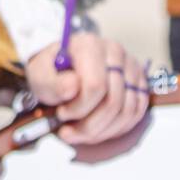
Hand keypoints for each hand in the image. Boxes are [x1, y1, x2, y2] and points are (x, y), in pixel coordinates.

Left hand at [26, 33, 148, 143]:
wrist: (62, 69)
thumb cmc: (51, 73)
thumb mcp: (40, 76)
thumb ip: (52, 83)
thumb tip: (73, 87)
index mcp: (90, 46)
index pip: (96, 86)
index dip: (79, 108)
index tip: (62, 114)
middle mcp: (115, 53)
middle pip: (114, 102)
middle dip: (90, 125)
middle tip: (69, 131)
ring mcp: (131, 68)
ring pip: (127, 112)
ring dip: (102, 131)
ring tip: (81, 132)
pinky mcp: (139, 83)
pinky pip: (136, 114)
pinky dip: (117, 129)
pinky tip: (98, 130)